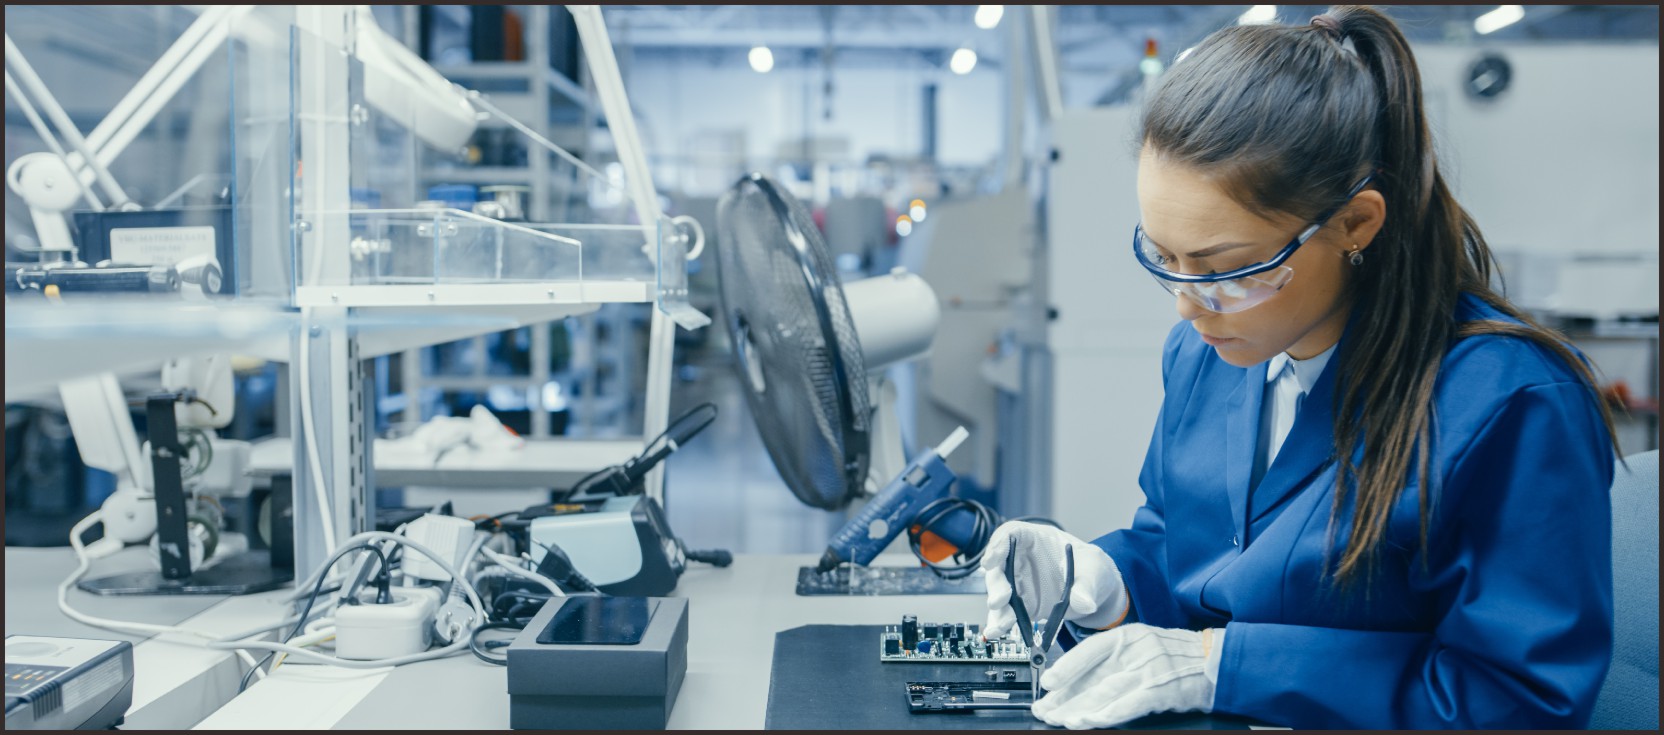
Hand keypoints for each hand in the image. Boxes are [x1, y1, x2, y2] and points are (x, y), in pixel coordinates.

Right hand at [980, 522, 1127, 640]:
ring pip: (999, 593)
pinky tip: (996, 632)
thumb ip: (1087, 584)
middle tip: (1000, 600)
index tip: (990, 562)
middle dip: (997, 584)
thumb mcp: (1094, 569)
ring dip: (998, 609)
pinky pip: (1007, 612)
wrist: (1095, 591)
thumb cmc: (1091, 568)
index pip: (1011, 535)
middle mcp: (1022, 560)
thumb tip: (1083, 602)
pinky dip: (1000, 623)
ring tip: (1002, 624)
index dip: (997, 546)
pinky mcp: (1022, 604)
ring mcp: (1020, 583)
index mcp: (1037, 540)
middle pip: (1000, 567)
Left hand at [1031, 623, 1222, 729]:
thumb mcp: (1143, 647)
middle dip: (1065, 697)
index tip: (1048, 683)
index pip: (1089, 650)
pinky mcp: (1160, 690)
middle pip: (1092, 676)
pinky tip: (1089, 721)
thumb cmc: (1178, 656)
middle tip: (1045, 710)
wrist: (1215, 661)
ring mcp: (1148, 670)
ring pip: (1104, 691)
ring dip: (1079, 708)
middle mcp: (1135, 650)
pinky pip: (1127, 705)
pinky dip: (1106, 714)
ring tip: (1061, 719)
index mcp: (1128, 636)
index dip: (1066, 667)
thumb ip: (1115, 661)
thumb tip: (1081, 682)